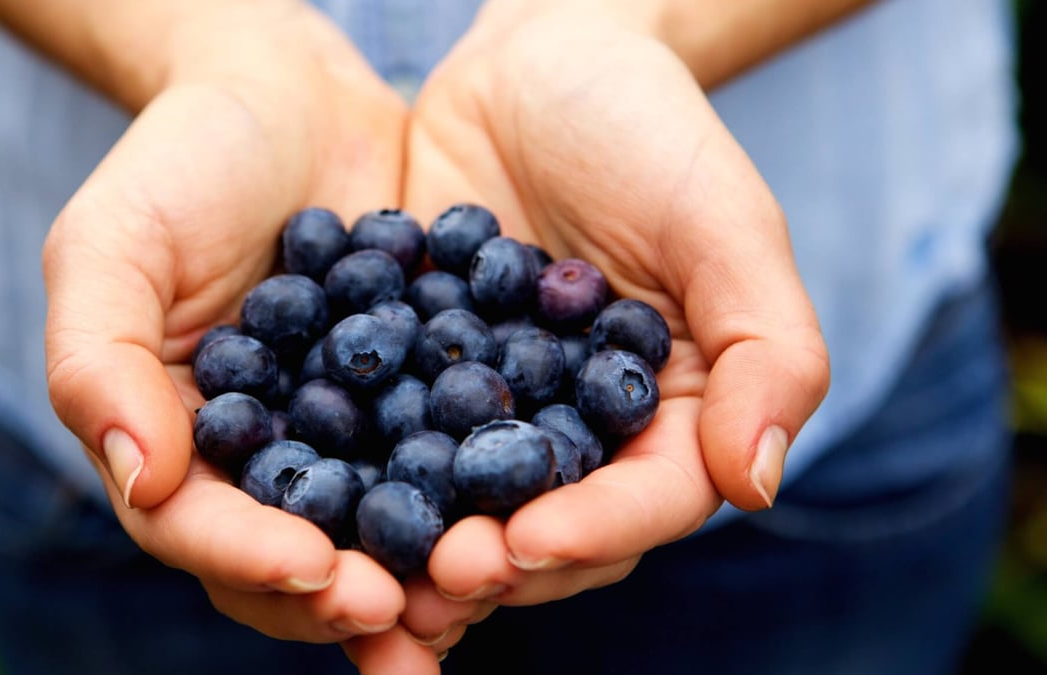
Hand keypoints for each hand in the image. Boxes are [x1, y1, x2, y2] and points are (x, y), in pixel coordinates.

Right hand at [42, 2, 436, 664]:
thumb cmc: (182, 163)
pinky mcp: (421, 400)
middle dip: (346, 597)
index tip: (315, 570)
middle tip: (406, 614)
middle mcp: (267, 459)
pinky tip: (533, 508)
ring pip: (379, 531)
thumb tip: (141, 482)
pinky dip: (486, 491)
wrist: (290, 98)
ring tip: (477, 588)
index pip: (200, 530)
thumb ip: (98, 363)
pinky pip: (452, 457)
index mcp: (180, 444)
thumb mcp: (113, 245)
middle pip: (293, 562)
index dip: (251, 560)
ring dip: (425, 576)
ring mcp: (350, 437)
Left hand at [396, 0, 829, 646]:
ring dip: (418, 541)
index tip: (528, 543)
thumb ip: (768, 350)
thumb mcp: (725, 224)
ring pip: (462, 500)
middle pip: (550, 523)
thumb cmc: (651, 129)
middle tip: (437, 575)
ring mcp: (493, 407)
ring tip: (365, 565)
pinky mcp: (417, 373)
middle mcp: (581, 430)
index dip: (594, 530)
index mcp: (669, 416)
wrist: (538, 61)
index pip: (647, 499)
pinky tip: (310, 489)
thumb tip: (760, 486)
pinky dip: (353, 463)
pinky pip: (387, 428)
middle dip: (496, 556)